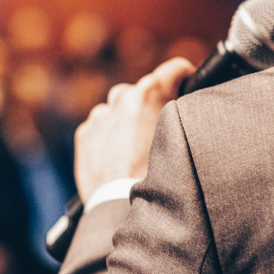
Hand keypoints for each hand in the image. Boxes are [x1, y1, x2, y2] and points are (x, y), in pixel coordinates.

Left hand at [74, 57, 193, 204]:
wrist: (122, 204)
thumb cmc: (158, 176)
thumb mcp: (180, 138)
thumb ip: (180, 113)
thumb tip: (185, 103)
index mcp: (150, 93)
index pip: (174, 69)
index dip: (184, 76)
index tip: (188, 83)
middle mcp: (122, 98)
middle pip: (141, 91)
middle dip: (150, 104)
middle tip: (158, 130)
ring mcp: (101, 116)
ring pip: (117, 110)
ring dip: (126, 122)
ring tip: (136, 150)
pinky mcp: (85, 134)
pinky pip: (100, 128)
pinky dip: (108, 138)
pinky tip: (119, 158)